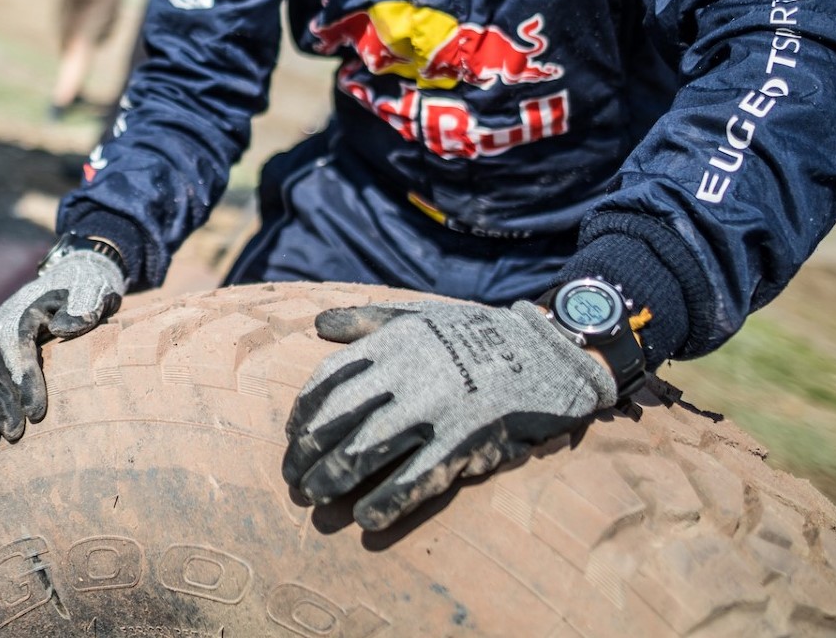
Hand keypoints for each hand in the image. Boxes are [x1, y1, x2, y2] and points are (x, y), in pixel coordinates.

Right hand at [0, 250, 125, 447]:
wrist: (72, 272)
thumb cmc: (87, 286)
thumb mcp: (94, 288)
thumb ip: (84, 304)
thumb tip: (64, 328)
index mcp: (26, 306)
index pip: (16, 342)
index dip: (23, 378)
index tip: (36, 412)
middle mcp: (1, 318)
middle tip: (15, 433)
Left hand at [283, 299, 617, 530]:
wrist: (542, 354)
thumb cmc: (472, 335)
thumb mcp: (417, 315)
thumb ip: (365, 320)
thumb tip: (319, 322)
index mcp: (390, 346)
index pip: (328, 382)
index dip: (303, 413)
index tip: (293, 434)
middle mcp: (405, 377)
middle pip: (338, 421)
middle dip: (307, 454)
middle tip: (293, 478)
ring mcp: (432, 411)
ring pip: (365, 452)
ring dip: (333, 480)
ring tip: (315, 499)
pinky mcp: (462, 443)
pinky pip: (414, 480)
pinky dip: (386, 502)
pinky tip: (366, 519)